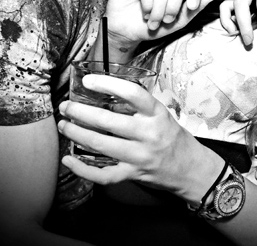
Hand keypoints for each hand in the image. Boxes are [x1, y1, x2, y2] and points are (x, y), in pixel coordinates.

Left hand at [57, 75, 220, 201]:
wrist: (191, 169)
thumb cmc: (173, 138)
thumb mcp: (162, 116)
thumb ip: (139, 107)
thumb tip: (106, 92)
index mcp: (157, 114)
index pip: (133, 94)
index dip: (108, 84)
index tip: (88, 80)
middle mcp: (149, 134)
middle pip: (109, 121)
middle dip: (81, 112)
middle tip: (66, 106)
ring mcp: (140, 156)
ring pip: (101, 145)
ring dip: (77, 134)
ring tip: (64, 125)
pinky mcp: (133, 175)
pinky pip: (104, 174)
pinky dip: (83, 169)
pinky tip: (68, 160)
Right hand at [104, 0, 234, 50]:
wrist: (128, 32)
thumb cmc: (153, 26)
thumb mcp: (178, 22)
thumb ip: (194, 8)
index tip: (191, 6)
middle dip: (173, 6)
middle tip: (165, 20)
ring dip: (158, 9)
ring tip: (152, 21)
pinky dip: (147, 2)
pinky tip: (144, 12)